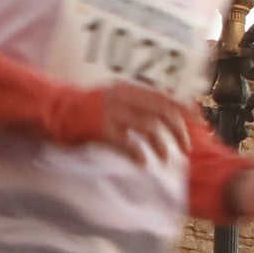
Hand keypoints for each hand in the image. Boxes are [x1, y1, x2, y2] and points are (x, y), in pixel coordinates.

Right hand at [87, 81, 201, 160]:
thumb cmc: (84, 108)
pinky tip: (142, 163)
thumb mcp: (111, 98)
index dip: (184, 109)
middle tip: (186, 148)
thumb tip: (158, 115)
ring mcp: (112, 113)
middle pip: (162, 112)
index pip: (164, 97)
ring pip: (148, 128)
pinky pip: (128, 144)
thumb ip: (133, 104)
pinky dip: (138, 154)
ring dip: (160, 145)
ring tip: (163, 159)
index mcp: (127, 89)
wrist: (55, 110)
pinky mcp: (102, 129)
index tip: (199, 121)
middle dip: (178, 130)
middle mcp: (123, 98)